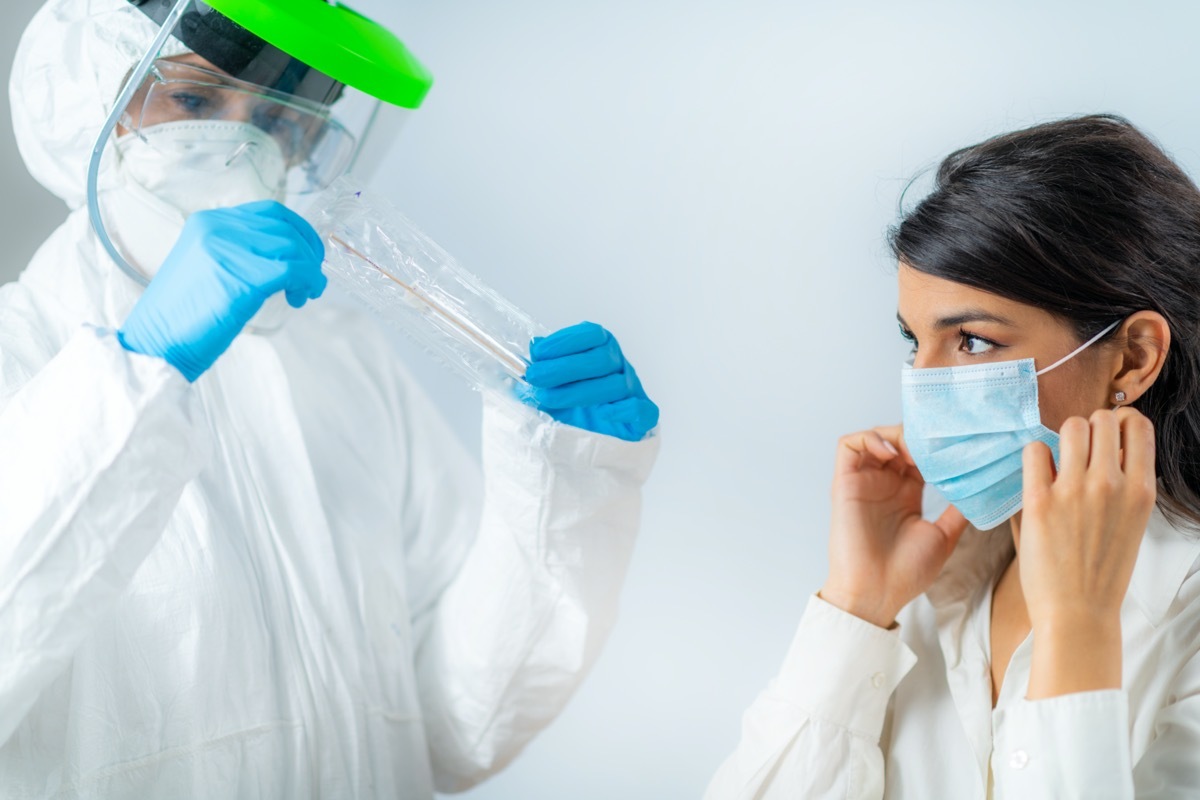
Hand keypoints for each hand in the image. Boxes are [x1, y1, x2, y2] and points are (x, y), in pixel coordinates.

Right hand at [118, 201, 326, 381]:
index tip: (308, 255)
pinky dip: (307, 282)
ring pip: (293, 248)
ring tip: (303, 294)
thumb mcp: (207, 267)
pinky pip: (293, 270)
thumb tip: (287, 256)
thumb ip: (239, 252)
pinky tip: (301, 298)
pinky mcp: (241, 277)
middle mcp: (217, 227)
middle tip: (311, 279)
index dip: (298, 231)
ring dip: (309, 271)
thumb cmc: (182, 315)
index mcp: (207, 221)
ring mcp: (228, 250)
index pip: (270, 212)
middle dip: (309, 252)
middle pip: (286, 228)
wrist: (155, 343)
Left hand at [521, 321, 658, 441]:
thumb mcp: (551, 382)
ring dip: (578, 392)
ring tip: (547, 399)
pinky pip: (642, 409)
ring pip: (616, 385)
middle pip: (602, 359)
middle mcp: (620, 365)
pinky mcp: (643, 417)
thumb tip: (536, 344)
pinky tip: (601, 413)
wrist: (590, 436)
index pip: (591, 334)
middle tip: (535, 377)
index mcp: (601, 348)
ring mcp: (633, 390)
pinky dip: (623, 410)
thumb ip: (544, 364)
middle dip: (564, 368)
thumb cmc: (570, 403)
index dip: (564, 341)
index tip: (537, 353)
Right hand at [820, 426, 967, 628]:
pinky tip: (892, 451)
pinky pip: (848, 446)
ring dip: (894, 434)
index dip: (932, 447)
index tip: (954, 446)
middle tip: (936, 443)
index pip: (917, 456)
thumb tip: (980, 491)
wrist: (877, 592)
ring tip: (914, 449)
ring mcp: (863, 482)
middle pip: (896, 441)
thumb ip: (957, 511)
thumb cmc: (906, 572)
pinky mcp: (845, 483)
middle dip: (916, 436)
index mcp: (905, 495)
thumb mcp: (944, 537)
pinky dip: (869, 438)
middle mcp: (883, 484)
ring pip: (874, 438)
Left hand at [1019, 408, 1155, 697]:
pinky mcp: (1040, 500)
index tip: (1106, 438)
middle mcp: (1111, 484)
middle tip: (1077, 452)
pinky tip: (1037, 477)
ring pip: (1070, 427)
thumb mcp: (1131, 523)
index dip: (1120, 423)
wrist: (1078, 613)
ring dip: (1062, 438)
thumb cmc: (1101, 571)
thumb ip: (1122, 486)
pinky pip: (1034, 450)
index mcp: (1141, 490)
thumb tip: (1105, 452)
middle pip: (1102, 419)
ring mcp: (1075, 490)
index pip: (1138, 425)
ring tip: (1057, 463)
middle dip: (1089, 428)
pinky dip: (1034, 457)